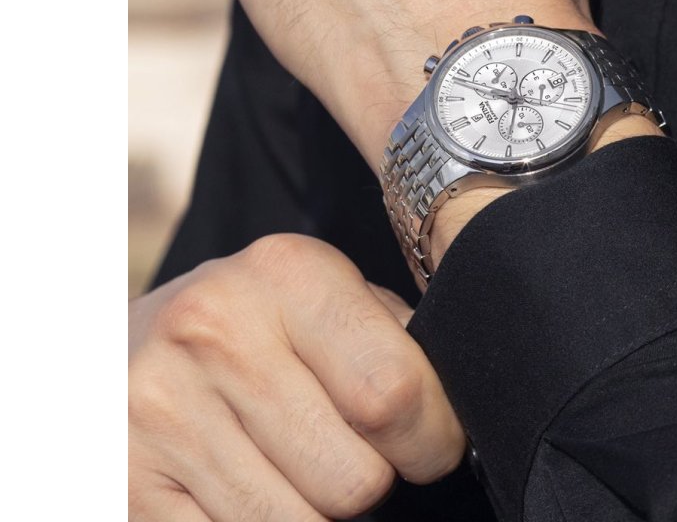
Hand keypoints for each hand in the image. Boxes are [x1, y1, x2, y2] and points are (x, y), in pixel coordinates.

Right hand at [128, 235, 463, 519]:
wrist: (119, 349)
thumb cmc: (254, 326)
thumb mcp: (324, 299)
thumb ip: (395, 342)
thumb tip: (463, 411)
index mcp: (288, 273)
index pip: (396, 393)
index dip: (432, 441)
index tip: (428, 446)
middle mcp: (216, 332)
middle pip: (355, 479)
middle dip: (373, 481)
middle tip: (349, 451)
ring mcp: (160, 411)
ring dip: (318, 512)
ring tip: (296, 466)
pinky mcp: (128, 483)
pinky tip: (250, 488)